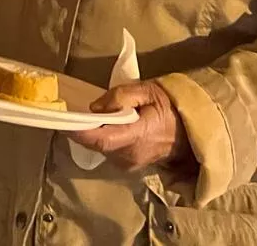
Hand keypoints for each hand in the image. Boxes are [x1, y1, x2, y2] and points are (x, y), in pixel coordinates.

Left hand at [66, 81, 192, 171]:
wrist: (194, 128)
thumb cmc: (169, 106)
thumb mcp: (147, 90)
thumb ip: (121, 96)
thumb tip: (95, 108)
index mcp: (137, 136)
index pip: (100, 140)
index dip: (79, 132)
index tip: (62, 121)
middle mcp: (131, 155)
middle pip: (96, 145)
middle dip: (83, 129)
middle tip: (74, 111)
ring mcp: (131, 163)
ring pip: (101, 148)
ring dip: (94, 134)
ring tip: (96, 117)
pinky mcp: (131, 165)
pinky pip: (109, 151)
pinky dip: (104, 139)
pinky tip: (108, 127)